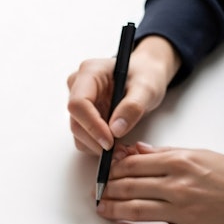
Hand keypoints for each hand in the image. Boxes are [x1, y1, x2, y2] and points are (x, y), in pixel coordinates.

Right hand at [67, 36, 179, 154]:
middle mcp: (78, 87)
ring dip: (98, 147)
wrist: (145, 77)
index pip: (78, 103)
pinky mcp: (83, 118)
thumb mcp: (147, 88)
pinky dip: (99, 147)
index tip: (109, 141)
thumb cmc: (145, 76)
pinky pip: (85, 139)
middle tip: (120, 151)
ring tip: (122, 148)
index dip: (91, 125)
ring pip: (79, 134)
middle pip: (76, 123)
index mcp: (90, 72)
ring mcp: (79, 104)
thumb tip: (115, 130)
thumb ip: (133, 107)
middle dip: (96, 141)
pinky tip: (117, 144)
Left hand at [98, 143, 223, 223]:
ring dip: (113, 210)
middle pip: (130, 187)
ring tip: (100, 209)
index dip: (114, 168)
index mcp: (181, 163)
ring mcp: (181, 212)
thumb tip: (139, 151)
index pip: (135, 164)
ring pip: (135, 210)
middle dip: (108, 190)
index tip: (104, 171)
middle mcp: (178, 186)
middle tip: (96, 192)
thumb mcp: (202, 155)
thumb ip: (168, 154)